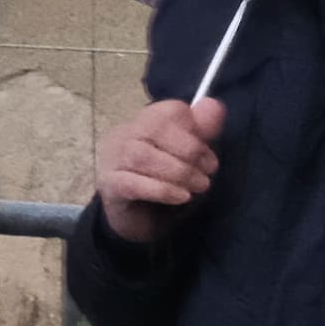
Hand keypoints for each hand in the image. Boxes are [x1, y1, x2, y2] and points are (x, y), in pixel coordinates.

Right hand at [95, 92, 228, 241]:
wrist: (137, 220)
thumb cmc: (163, 181)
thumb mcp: (186, 155)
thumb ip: (201, 130)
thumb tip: (215, 105)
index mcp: (143, 123)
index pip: (166, 112)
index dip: (193, 130)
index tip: (209, 156)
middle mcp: (123, 135)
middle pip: (153, 129)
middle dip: (188, 151)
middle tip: (207, 173)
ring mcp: (111, 160)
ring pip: (141, 156)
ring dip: (178, 172)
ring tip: (199, 186)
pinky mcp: (109, 187)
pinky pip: (132, 183)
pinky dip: (161, 189)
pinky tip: (181, 197)